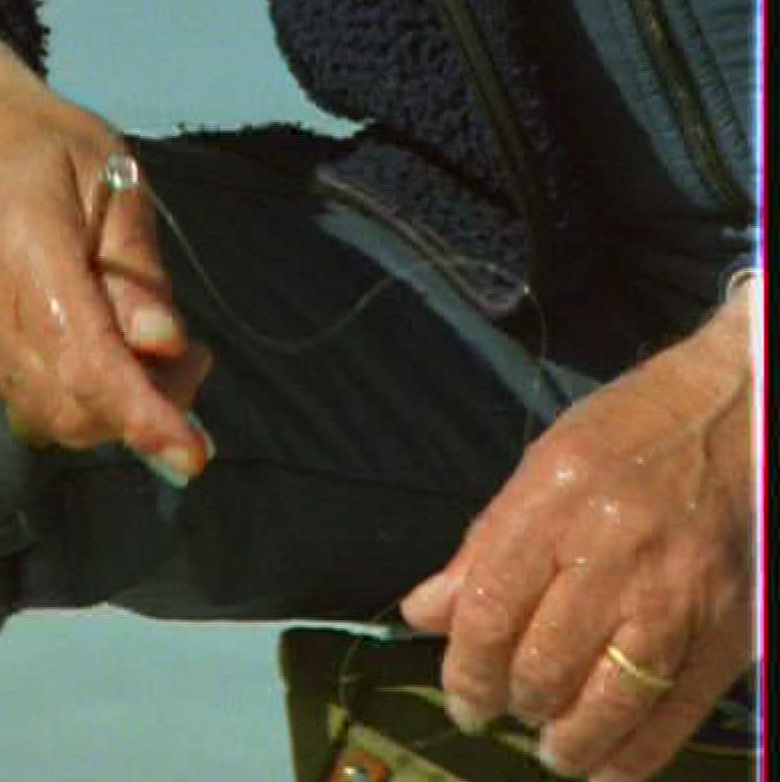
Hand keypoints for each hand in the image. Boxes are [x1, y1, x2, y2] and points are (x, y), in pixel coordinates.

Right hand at [0, 24, 212, 478]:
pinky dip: (87, 402)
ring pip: (59, 421)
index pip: (84, 361)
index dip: (141, 413)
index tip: (192, 453)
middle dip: (150, 407)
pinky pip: (40, 411)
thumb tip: (163, 344)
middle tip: (194, 358)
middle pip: (75, 408)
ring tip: (157, 351)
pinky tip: (108, 354)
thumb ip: (136, 266)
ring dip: (121, 409)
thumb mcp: (112, 177)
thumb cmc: (46, 154)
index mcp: (27, 257)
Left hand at [401, 281, 757, 780]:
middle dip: (509, 704)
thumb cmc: (629, 432)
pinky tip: (605, 765)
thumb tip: (424, 612)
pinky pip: (674, 716)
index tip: (462, 697)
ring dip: (566, 742)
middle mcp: (613, 557)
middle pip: (542, 665)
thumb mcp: (541, 466)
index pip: (491, 612)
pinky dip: (633, 756)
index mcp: (554, 507)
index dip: (466, 670)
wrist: (740, 416)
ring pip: (606, 704)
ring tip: (550, 746)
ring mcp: (676, 600)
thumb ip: (482, 546)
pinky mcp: (727, 632)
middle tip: (501, 711)